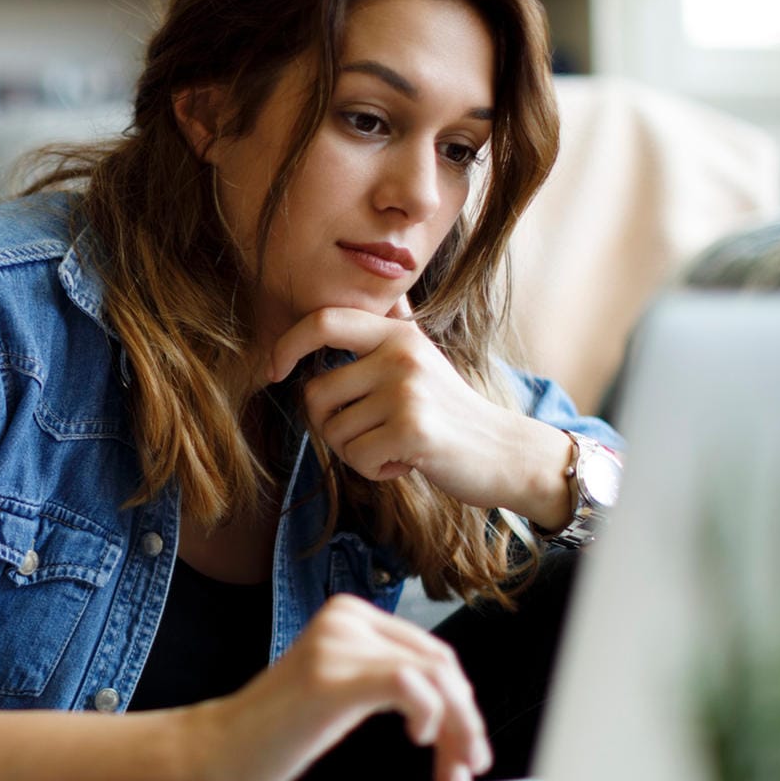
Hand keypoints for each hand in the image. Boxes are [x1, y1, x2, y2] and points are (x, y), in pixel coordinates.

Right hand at [180, 593, 491, 780]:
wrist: (221, 750)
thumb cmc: (279, 731)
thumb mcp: (345, 688)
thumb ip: (391, 678)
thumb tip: (460, 704)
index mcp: (350, 612)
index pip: (433, 652)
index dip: (461, 705)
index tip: (466, 750)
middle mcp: (346, 617)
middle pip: (441, 664)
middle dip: (465, 722)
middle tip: (465, 769)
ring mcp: (337, 642)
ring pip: (435, 676)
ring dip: (456, 730)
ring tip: (450, 772)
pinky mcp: (332, 675)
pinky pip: (409, 684)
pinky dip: (430, 716)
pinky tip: (418, 738)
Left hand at [262, 305, 569, 516]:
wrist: (506, 452)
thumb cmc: (450, 413)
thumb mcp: (420, 360)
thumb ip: (381, 338)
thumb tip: (337, 310)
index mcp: (397, 334)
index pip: (324, 321)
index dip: (287, 344)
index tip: (273, 371)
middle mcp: (400, 355)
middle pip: (315, 394)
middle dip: (330, 425)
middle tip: (370, 433)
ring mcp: (406, 391)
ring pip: (334, 432)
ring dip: (356, 452)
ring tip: (397, 445)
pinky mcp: (412, 429)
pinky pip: (356, 458)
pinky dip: (374, 470)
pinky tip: (407, 462)